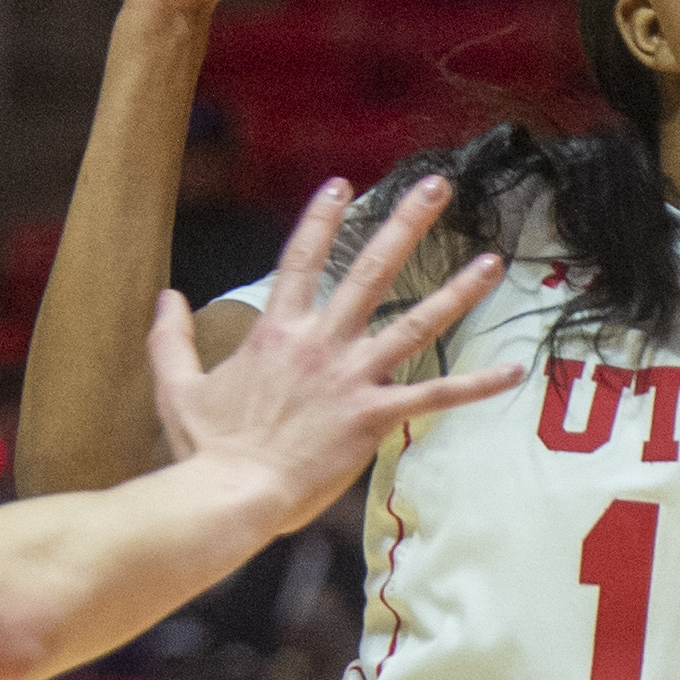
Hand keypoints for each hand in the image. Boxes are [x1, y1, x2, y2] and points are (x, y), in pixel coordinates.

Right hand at [149, 174, 522, 527]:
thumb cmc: (205, 447)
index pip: (302, 259)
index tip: (343, 185)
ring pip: (416, 323)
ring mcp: (351, 377)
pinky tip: (513, 370)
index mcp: (277, 331)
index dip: (322, 219)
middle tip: (438, 186)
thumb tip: (165, 297)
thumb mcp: (176, 386)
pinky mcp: (373, 415)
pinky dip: (476, 385)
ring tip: (493, 261)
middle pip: (371, 270)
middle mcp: (321, 343)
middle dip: (406, 224)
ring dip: (458, 291)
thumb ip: (172, 338)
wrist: (231, 494)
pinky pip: (434, 395)